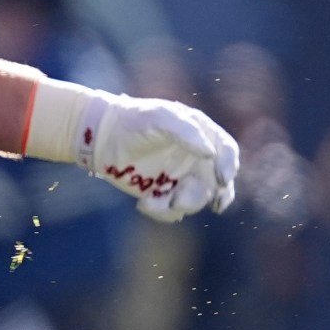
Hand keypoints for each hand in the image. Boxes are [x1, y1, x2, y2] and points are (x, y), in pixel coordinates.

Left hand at [80, 93, 240, 221]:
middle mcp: (197, 158)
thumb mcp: (160, 118)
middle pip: (216, 183)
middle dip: (200, 195)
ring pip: (195, 200)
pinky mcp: (165, 193)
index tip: (222, 179)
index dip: (228, 165)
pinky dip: (161, 212)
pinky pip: (174, 211)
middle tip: (180, 200)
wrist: (100, 137)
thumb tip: (211, 153)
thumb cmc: (133, 119)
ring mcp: (182, 177)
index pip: (227, 151)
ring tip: (149, 201)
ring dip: (178, 205)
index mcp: (202, 135)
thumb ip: (187, 132)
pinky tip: (144, 203)